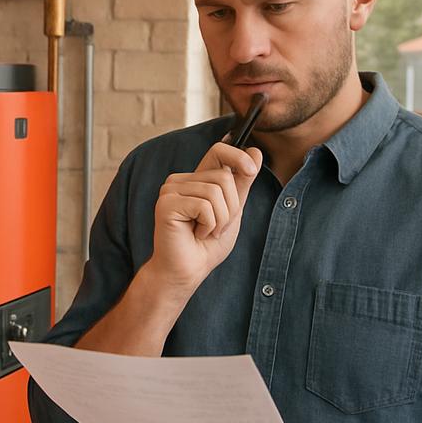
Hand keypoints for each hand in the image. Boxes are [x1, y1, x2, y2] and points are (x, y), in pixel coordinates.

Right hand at [141, 142, 261, 303]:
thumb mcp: (233, 210)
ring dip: (221, 220)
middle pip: (223, 176)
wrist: (188, 271)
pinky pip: (204, 206)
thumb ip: (241, 182)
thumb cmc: (207, 244)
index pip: (218, 151)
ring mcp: (170, 190)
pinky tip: (196, 234)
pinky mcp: (166, 203)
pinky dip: (209, 225)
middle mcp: (181, 180)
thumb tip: (255, 151)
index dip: (238, 155)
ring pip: (215, 192)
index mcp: (196, 179)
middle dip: (231, 207)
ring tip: (205, 232)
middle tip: (215, 226)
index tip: (252, 169)